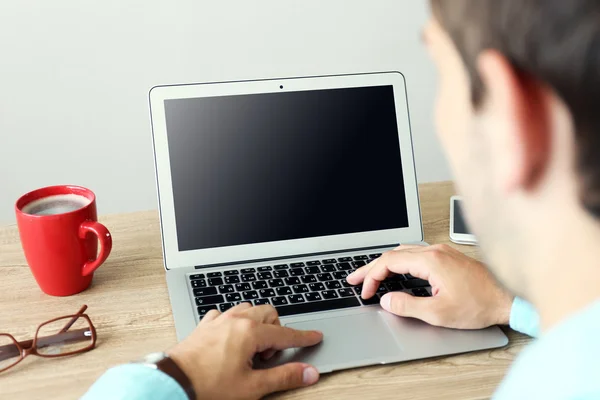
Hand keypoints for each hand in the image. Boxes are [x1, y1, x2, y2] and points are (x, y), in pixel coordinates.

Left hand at [167, 303, 322, 399]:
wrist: (174, 382)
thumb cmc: (208, 386)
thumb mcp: (252, 387)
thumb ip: (283, 377)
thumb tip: (307, 373)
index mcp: (250, 333)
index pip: (285, 334)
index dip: (303, 337)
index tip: (314, 336)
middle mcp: (236, 320)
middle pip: (268, 314)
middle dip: (276, 332)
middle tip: (269, 356)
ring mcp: (219, 320)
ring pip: (248, 310)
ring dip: (256, 325)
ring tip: (252, 350)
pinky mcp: (206, 325)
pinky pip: (227, 314)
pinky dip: (235, 324)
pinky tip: (231, 341)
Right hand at [347, 244, 513, 328]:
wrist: (509, 298)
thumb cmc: (480, 304)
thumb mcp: (439, 312)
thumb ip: (408, 305)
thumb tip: (386, 300)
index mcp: (430, 261)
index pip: (389, 262)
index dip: (372, 277)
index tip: (364, 291)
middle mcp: (435, 251)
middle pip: (393, 254)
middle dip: (371, 268)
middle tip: (354, 279)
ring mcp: (442, 252)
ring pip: (404, 252)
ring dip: (385, 264)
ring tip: (371, 275)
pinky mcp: (448, 257)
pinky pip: (416, 254)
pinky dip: (399, 262)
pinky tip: (397, 270)